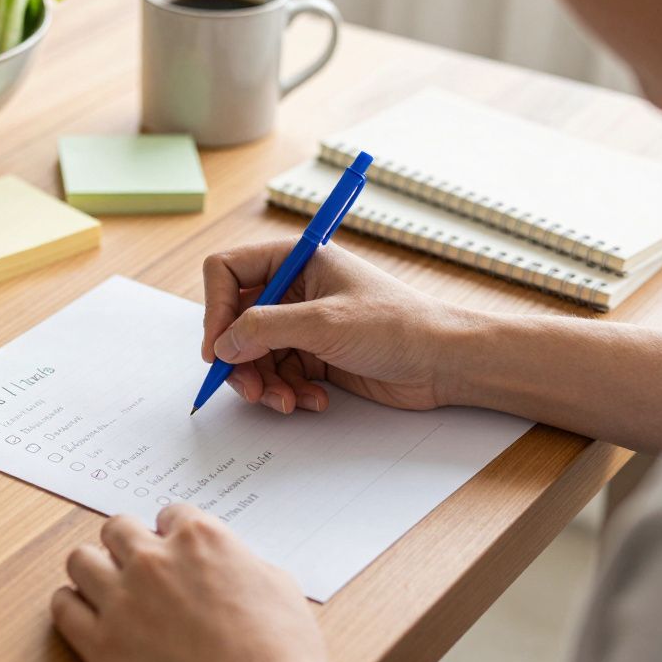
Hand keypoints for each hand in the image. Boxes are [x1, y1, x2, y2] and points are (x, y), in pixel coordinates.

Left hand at [51, 504, 344, 661]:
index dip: (170, 534)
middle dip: (127, 545)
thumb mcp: (277, 585)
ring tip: (107, 589)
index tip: (171, 549)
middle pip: (116, 529)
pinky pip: (63, 607)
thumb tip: (231, 564)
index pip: (168, 514)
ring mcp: (123, 600)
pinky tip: (88, 616)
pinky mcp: (101, 643)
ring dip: (93, 570)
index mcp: (200, 538)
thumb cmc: (282, 654)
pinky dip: (72, 607)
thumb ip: (240, 561)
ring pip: (80, 560)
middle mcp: (154, 560)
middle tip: (136, 567)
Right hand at [202, 241, 469, 413]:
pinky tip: (313, 400)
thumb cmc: (398, 326)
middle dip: (239, 359)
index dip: (216, 309)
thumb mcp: (324, 323)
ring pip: (254, 355)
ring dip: (264, 383)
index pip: (228, 272)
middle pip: (236, 321)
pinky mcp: (315, 356)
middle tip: (248, 388)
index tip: (217, 348)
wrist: (445, 362)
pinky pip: (279, 375)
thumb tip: (222, 344)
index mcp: (295, 260)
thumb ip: (265, 329)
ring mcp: (303, 325)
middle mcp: (294, 289)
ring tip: (287, 401)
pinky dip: (288, 392)